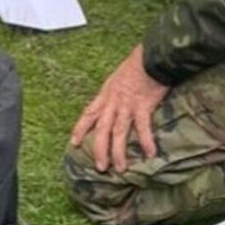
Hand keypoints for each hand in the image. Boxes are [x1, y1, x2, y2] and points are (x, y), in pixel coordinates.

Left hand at [71, 45, 168, 173]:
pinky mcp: (143, 106)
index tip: (73, 143)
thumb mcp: (119, 77)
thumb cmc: (138, 64)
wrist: (151, 56)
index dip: (79, 129)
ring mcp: (127, 105)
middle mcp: (112, 102)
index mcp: (106, 94)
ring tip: (120, 168)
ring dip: (118, 152)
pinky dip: (146, 141)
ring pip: (118, 133)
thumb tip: (116, 100)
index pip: (88, 114)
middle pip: (101, 130)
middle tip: (100, 167)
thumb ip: (116, 91)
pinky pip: (143, 127)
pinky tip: (150, 154)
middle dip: (99, 150)